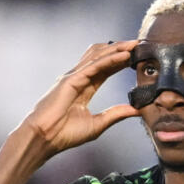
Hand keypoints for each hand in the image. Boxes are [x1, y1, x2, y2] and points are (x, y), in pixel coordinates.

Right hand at [19, 40, 139, 157]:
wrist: (44, 139)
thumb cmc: (64, 134)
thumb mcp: (98, 124)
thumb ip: (116, 114)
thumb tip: (137, 110)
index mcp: (84, 88)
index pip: (105, 69)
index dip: (120, 61)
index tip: (136, 55)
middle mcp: (78, 79)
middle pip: (102, 58)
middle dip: (120, 49)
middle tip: (139, 44)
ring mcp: (73, 77)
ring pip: (98, 57)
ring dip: (117, 49)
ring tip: (134, 45)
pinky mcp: (71, 80)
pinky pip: (94, 66)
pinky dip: (110, 59)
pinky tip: (124, 56)